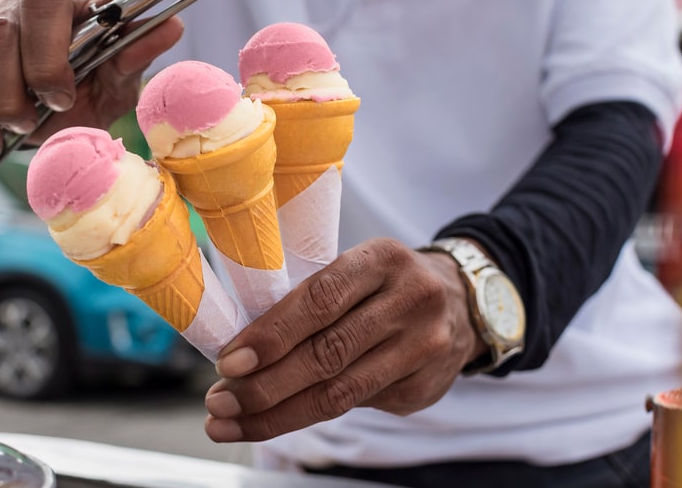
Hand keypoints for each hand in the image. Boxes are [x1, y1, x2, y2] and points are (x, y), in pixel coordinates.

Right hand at [0, 0, 184, 155]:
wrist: (13, 112)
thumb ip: (134, 61)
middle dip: (45, 65)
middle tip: (56, 104)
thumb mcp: (111, 89)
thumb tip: (172, 26)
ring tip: (22, 126)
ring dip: (7, 95)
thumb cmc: (76, 94)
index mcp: (102, 0)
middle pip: (41, 4)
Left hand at [204, 238, 484, 441]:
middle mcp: (410, 301)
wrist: (462, 302)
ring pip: (340, 392)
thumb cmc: (385, 284)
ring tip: (232, 422)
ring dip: (277, 413)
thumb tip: (241, 350)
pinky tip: (278, 417)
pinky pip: (359, 406)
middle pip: (327, 354)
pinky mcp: (426, 387)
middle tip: (219, 402)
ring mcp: (424, 347)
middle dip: (264, 386)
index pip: (319, 299)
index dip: (270, 335)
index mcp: (381, 259)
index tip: (228, 362)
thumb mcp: (357, 269)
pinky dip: (311, 414)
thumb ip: (311, 299)